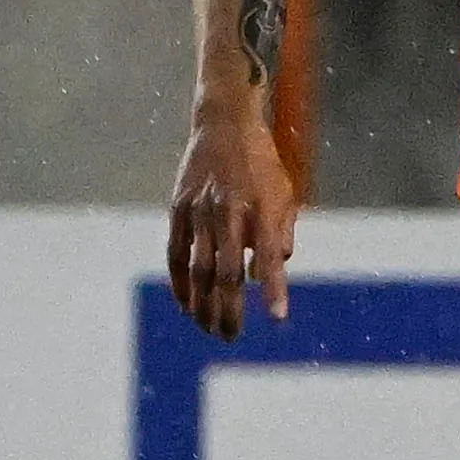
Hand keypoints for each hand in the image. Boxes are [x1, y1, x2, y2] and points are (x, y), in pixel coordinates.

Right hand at [167, 106, 299, 341]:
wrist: (223, 122)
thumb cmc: (260, 162)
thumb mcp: (284, 193)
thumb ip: (280, 234)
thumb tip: (267, 272)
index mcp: (261, 207)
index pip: (270, 256)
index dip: (274, 288)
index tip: (278, 317)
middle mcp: (229, 211)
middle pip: (227, 273)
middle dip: (230, 310)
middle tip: (231, 337)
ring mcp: (199, 211)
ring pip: (198, 270)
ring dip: (202, 305)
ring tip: (208, 328)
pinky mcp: (179, 209)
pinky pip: (176, 254)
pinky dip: (180, 283)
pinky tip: (186, 304)